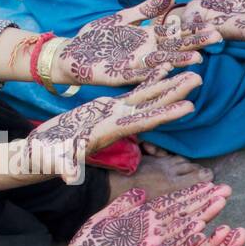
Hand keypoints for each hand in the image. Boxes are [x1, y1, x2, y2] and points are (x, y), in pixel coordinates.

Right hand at [24, 66, 199, 182]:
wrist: (45, 153)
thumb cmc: (48, 157)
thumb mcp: (56, 160)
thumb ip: (65, 166)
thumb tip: (69, 176)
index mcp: (113, 132)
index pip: (144, 123)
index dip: (165, 114)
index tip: (189, 106)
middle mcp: (121, 123)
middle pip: (154, 106)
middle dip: (176, 93)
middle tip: (199, 77)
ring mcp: (117, 115)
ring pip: (149, 97)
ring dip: (169, 84)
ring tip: (191, 71)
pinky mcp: (110, 108)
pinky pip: (135, 92)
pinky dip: (149, 80)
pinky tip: (163, 68)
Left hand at [56, 0, 219, 85]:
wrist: (71, 54)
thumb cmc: (96, 38)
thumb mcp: (123, 18)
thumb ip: (147, 10)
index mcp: (148, 40)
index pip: (176, 34)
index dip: (194, 31)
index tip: (213, 26)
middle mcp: (147, 54)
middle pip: (175, 48)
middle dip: (195, 44)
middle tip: (217, 38)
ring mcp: (135, 65)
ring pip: (162, 63)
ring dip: (179, 62)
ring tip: (197, 59)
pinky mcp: (121, 75)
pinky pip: (139, 73)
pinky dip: (153, 70)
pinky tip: (166, 67)